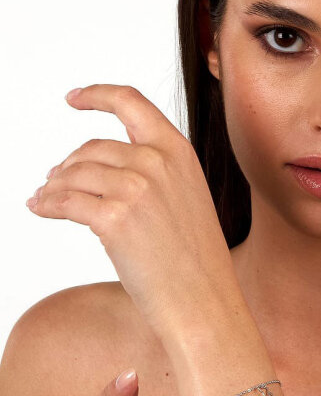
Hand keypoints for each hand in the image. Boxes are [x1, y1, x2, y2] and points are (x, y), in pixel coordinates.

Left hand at [26, 84, 239, 338]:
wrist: (205, 301)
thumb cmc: (198, 260)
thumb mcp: (187, 199)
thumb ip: (155, 173)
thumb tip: (98, 166)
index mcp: (180, 152)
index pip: (131, 103)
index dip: (98, 95)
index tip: (74, 98)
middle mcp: (159, 162)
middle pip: (93, 146)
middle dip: (69, 163)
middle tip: (57, 179)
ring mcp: (137, 188)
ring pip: (74, 173)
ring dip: (53, 185)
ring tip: (46, 197)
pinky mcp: (114, 219)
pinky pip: (63, 201)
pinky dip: (46, 203)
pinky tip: (40, 208)